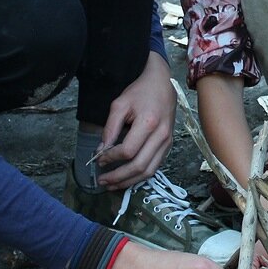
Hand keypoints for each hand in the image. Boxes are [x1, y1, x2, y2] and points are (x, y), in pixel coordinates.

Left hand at [95, 53, 176, 188]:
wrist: (163, 83)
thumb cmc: (140, 92)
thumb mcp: (120, 104)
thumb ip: (110, 128)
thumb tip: (102, 151)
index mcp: (148, 123)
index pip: (128, 151)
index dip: (111, 158)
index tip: (99, 159)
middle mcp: (161, 136)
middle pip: (139, 166)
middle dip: (118, 177)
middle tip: (102, 180)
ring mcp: (167, 142)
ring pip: (149, 171)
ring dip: (129, 181)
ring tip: (112, 185)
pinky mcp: (169, 145)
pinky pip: (155, 166)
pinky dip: (140, 176)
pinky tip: (127, 177)